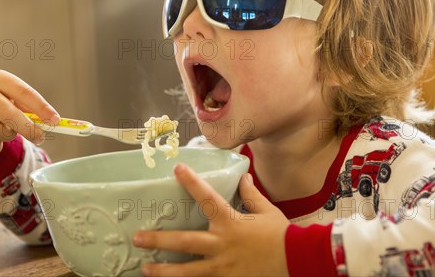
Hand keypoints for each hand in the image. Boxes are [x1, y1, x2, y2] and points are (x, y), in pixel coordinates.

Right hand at [0, 69, 59, 156]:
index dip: (42, 108)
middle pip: (10, 115)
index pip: (23, 92)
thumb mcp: (12, 95)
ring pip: (0, 132)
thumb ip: (30, 106)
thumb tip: (52, 121)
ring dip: (9, 136)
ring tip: (4, 129)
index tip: (55, 120)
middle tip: (41, 137)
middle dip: (30, 129)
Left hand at [133, 164, 289, 275]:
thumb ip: (251, 195)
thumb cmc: (282, 236)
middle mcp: (221, 244)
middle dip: (159, 239)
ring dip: (164, 270)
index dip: (191, 182)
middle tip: (137, 237)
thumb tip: (243, 177)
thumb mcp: (267, 211)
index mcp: (231, 222)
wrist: (298, 262)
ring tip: (144, 269)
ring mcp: (222, 267)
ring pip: (187, 271)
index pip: (207, 197)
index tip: (176, 169)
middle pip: (184, 242)